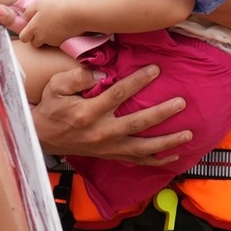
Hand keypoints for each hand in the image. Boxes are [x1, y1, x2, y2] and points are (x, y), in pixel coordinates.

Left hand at [18, 0, 89, 47]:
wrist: (76, 15)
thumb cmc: (56, 6)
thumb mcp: (39, 3)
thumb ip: (29, 11)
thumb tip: (25, 17)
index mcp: (33, 28)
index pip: (23, 38)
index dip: (26, 33)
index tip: (31, 26)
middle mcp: (41, 37)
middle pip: (34, 43)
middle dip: (36, 38)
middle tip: (42, 28)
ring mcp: (52, 41)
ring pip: (46, 42)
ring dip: (47, 37)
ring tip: (54, 26)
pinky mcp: (62, 43)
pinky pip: (57, 42)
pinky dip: (58, 37)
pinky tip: (62, 28)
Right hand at [31, 64, 190, 164]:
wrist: (42, 137)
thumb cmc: (52, 107)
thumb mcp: (56, 87)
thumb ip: (77, 77)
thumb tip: (100, 73)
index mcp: (88, 113)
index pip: (118, 94)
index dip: (138, 81)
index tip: (156, 69)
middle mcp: (101, 132)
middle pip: (137, 123)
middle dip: (161, 113)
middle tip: (181, 103)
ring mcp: (108, 147)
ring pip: (142, 147)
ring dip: (167, 141)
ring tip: (188, 134)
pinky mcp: (110, 155)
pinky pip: (137, 161)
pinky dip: (156, 160)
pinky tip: (173, 156)